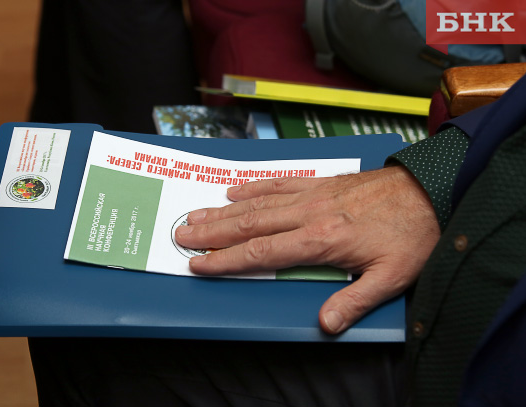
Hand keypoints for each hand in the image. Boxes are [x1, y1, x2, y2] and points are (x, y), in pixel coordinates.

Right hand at [174, 166, 439, 333]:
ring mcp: (312, 194)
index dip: (227, 259)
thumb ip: (354, 300)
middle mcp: (309, 213)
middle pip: (249, 223)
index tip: (199, 263)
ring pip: (257, 202)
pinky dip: (252, 186)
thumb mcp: (391, 276)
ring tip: (195, 213)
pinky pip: (278, 182)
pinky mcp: (319, 183)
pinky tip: (234, 190)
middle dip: (212, 232)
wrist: (430, 189)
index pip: (262, 251)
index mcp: (322, 239)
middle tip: (180, 234)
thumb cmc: (412, 233)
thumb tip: (325, 324)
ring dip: (223, 209)